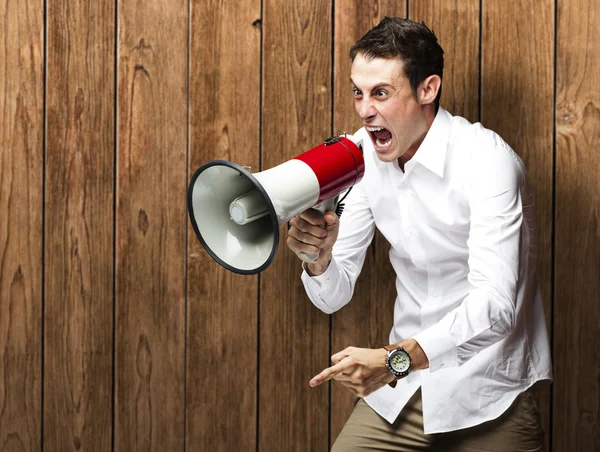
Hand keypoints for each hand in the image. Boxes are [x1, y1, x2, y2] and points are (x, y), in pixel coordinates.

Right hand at [287, 209, 338, 275]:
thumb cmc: (326, 236)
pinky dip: (308, 248)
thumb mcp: (333, 227)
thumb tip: (328, 215)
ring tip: (321, 243)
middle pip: (302, 225)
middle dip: (315, 232)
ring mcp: (292, 232)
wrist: (324, 250)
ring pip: (300, 235)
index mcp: (306, 214)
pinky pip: (297, 245)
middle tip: (323, 235)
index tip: (320, 223)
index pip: (304, 212)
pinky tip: (315, 249)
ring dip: (314, 241)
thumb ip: (333, 219)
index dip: (312, 218)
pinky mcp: (291, 242)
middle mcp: (297, 221)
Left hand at [309, 340, 428, 397]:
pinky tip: (363, 378)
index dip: (321, 377)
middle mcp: (355, 375)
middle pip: (337, 376)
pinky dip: (353, 384)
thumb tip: (332, 364)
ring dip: (347, 377)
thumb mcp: (353, 350)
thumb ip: (339, 356)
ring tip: (360, 371)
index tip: (312, 383)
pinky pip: (350, 389)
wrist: (389, 364)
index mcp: (351, 362)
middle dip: (341, 371)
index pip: (333, 371)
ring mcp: (359, 385)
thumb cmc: (369, 355)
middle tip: (353, 365)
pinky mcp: (363, 393)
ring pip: (343, 383)